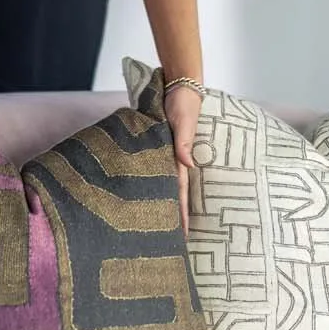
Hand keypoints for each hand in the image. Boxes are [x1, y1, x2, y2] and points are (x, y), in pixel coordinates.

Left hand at [164, 84, 200, 236]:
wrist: (177, 86)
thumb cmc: (183, 103)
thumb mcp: (184, 121)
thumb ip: (183, 142)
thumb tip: (186, 163)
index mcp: (179, 160)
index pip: (179, 194)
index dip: (180, 215)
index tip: (183, 237)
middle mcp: (171, 161)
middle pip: (169, 195)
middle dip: (169, 218)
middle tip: (166, 243)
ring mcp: (162, 155)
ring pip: (159, 186)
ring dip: (158, 204)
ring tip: (153, 228)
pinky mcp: (153, 146)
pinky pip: (151, 170)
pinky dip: (149, 185)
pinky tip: (142, 196)